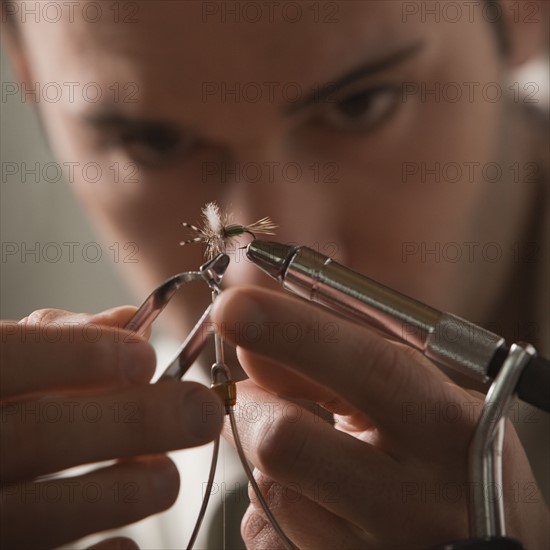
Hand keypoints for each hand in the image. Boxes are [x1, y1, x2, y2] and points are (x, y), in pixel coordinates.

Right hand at [0, 307, 222, 549]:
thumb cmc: (2, 402)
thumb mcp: (13, 360)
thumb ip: (61, 336)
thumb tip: (128, 320)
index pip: (11, 357)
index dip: (83, 355)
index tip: (147, 357)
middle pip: (40, 434)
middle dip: (138, 420)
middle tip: (203, 412)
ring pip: (44, 511)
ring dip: (126, 492)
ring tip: (167, 478)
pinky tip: (128, 541)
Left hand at [211, 287, 549, 548]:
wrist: (480, 528)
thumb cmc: (438, 448)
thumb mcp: (410, 392)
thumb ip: (334, 361)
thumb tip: (251, 341)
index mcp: (446, 422)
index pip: (366, 367)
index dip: (293, 331)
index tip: (232, 306)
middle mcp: (422, 497)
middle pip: (288, 442)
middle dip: (249, 407)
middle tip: (246, 393)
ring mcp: (385, 549)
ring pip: (269, 493)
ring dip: (265, 460)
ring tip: (306, 453)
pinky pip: (268, 536)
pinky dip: (272, 508)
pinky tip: (312, 498)